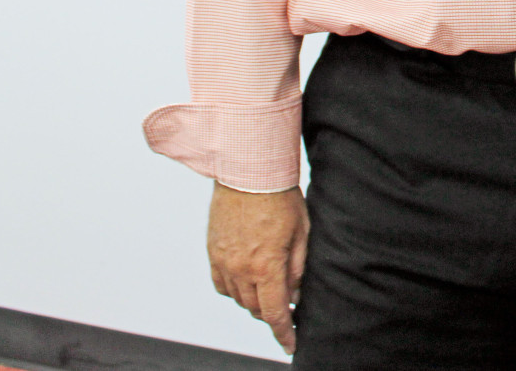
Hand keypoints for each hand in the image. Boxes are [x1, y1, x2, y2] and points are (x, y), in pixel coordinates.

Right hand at [207, 183, 309, 353]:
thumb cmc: (280, 197)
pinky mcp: (213, 251)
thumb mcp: (302, 232)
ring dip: (254, 301)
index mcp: (266, 265)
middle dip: (272, 314)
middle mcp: (241, 268)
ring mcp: (223, 260)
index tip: (291, 344)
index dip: (284, 333)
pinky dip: (233, 290)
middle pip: (255, 308)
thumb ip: (297, 268)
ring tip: (268, 291)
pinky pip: (220, 284)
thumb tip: (294, 295)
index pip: (275, 312)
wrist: (249, 171)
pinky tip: (246, 282)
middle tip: (286, 309)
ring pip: (237, 298)